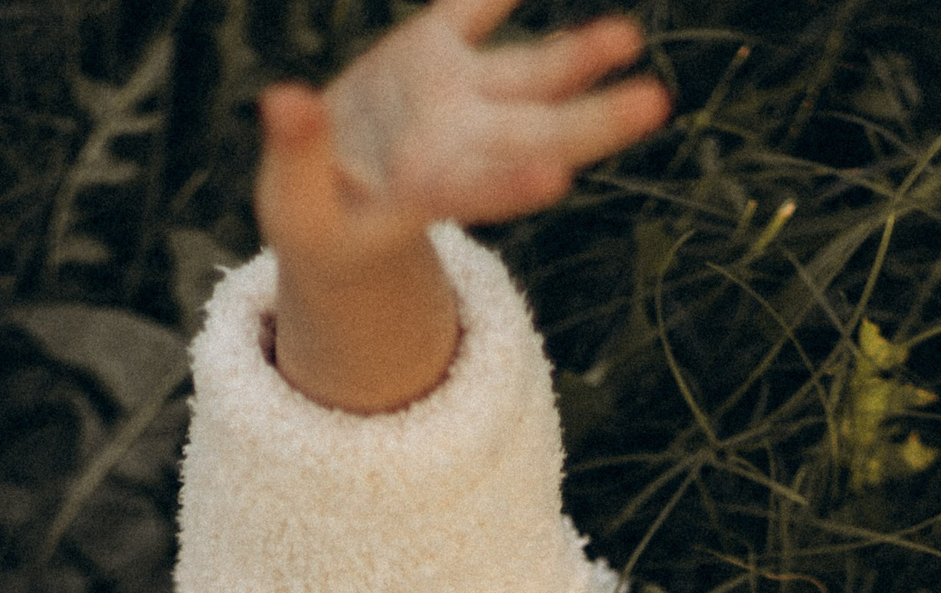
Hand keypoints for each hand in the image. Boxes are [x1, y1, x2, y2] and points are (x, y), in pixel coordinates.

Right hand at [257, 0, 670, 262]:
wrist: (333, 198)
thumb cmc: (319, 222)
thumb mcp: (296, 208)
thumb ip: (296, 156)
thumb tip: (287, 100)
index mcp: (427, 195)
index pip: (478, 191)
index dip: (511, 185)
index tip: (556, 177)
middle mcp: (460, 145)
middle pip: (537, 132)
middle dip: (595, 121)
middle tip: (654, 103)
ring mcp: (454, 98)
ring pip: (529, 75)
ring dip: (578, 55)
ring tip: (626, 38)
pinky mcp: (433, 56)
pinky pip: (469, 11)